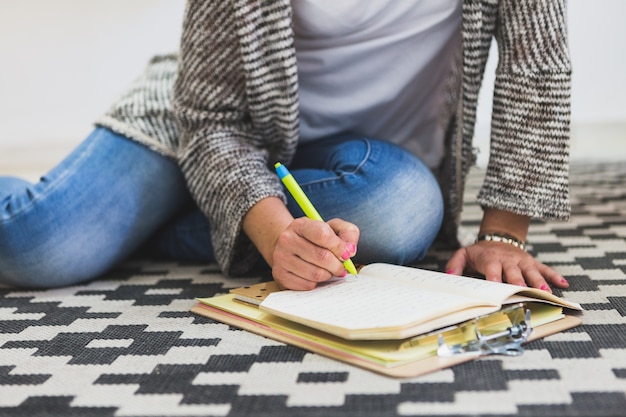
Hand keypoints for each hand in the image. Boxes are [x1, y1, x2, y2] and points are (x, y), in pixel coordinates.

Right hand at [271, 217, 358, 290]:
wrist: (291, 248)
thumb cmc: (316, 238)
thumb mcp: (333, 228)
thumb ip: (348, 233)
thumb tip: (350, 250)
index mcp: (300, 224)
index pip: (323, 235)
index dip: (339, 247)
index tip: (346, 254)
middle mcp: (287, 239)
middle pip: (322, 257)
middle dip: (337, 265)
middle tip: (341, 267)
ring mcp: (281, 258)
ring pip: (316, 274)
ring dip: (328, 275)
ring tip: (329, 270)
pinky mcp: (280, 275)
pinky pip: (307, 285)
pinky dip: (317, 283)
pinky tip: (316, 275)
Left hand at [445, 241, 568, 291]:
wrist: (497, 239)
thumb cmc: (479, 253)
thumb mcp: (464, 255)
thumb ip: (455, 265)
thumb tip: (449, 276)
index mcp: (491, 259)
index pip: (492, 268)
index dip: (494, 277)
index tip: (496, 286)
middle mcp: (508, 260)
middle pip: (514, 272)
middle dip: (518, 281)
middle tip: (521, 289)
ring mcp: (522, 261)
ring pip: (532, 271)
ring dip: (539, 281)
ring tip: (546, 292)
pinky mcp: (532, 262)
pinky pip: (545, 268)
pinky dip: (554, 276)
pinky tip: (564, 284)